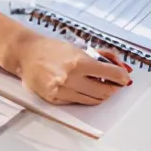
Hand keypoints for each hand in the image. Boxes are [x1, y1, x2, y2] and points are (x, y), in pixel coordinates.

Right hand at [10, 31, 131, 104]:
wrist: (27, 54)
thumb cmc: (51, 49)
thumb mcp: (77, 48)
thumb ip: (98, 58)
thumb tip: (117, 66)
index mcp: (78, 63)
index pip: (110, 74)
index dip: (121, 77)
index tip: (124, 77)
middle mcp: (70, 79)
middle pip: (104, 91)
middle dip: (113, 88)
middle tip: (115, 84)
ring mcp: (62, 92)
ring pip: (92, 100)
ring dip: (101, 94)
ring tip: (100, 86)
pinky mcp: (55, 100)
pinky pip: (77, 102)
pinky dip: (85, 97)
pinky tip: (84, 88)